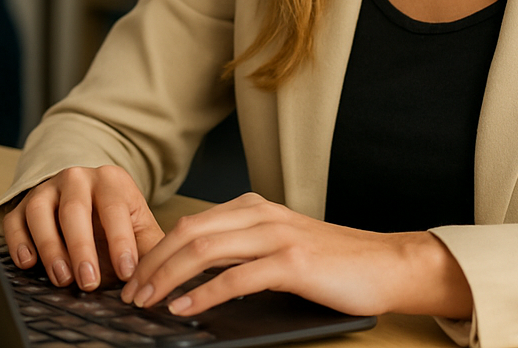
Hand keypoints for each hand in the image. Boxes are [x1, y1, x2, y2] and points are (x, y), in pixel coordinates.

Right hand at [2, 166, 164, 289]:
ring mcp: (46, 190)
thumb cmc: (116, 219)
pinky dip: (17, 241)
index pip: (115, 208)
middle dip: (82, 247)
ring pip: (40, 211)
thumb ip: (151, 248)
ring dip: (49, 246)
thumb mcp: (139, 225)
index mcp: (110, 181)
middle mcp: (76, 179)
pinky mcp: (22, 205)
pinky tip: (27, 262)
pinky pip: (14, 220)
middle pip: (74, 209)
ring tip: (62, 278)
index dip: (121, 241)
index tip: (127, 272)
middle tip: (89, 281)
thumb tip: (163, 277)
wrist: (87, 197)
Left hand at [120, 193, 472, 319]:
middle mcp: (261, 214)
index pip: (189, 224)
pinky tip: (184, 309)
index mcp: (254, 208)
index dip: (156, 251)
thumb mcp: (280, 244)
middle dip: (152, 264)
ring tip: (147, 302)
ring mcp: (276, 236)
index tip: (136, 279)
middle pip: (188, 233)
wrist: (386, 264)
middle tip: (131, 294)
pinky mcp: (291, 262)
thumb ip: (242, 249)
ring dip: (167, 278)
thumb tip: (193, 274)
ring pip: (204, 250)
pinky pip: (235, 277)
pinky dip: (203, 294)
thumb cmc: (334, 261)